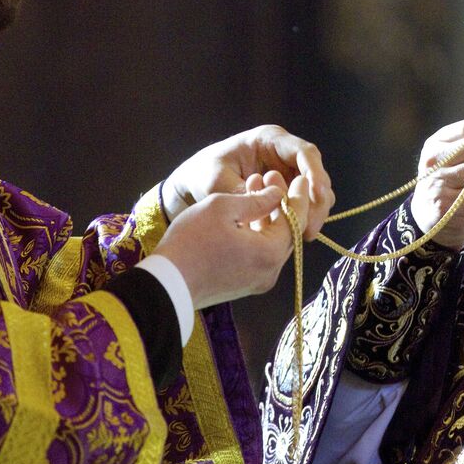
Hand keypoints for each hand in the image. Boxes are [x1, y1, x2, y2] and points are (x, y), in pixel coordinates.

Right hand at [154, 171, 307, 308]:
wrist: (163, 286)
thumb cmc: (190, 243)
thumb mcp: (222, 208)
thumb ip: (256, 199)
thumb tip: (277, 194)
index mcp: (269, 253)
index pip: (296, 219)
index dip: (298, 196)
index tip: (300, 178)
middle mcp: (270, 271)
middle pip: (287, 232)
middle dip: (281, 203)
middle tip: (271, 178)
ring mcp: (257, 281)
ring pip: (272, 242)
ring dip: (267, 217)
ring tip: (255, 190)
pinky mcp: (244, 285)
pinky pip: (259, 254)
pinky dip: (257, 233)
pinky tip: (245, 215)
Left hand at [162, 125, 333, 239]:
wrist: (193, 185)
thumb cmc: (202, 174)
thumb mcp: (216, 182)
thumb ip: (243, 193)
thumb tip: (271, 206)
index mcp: (269, 140)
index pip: (304, 152)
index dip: (315, 173)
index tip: (317, 195)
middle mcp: (284, 153)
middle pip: (315, 173)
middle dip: (317, 201)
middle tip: (310, 227)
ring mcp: (288, 171)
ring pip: (315, 190)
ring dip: (313, 212)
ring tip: (304, 235)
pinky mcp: (287, 190)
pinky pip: (303, 203)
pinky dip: (303, 217)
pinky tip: (296, 234)